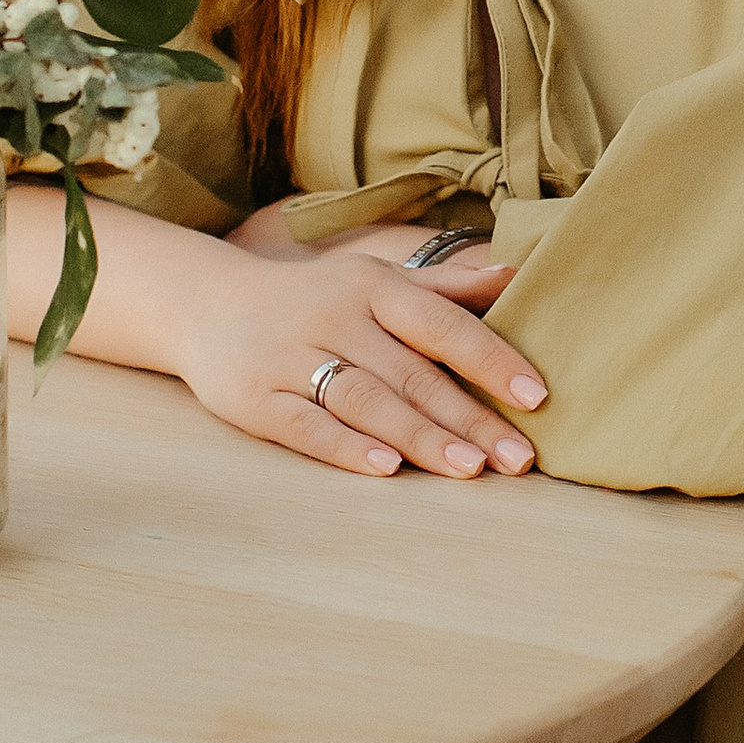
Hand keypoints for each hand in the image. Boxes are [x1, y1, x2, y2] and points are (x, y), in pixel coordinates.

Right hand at [6, 185, 546, 480]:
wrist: (206, 304)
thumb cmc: (313, 298)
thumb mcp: (373, 280)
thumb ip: (442, 288)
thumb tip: (516, 273)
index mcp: (371, 286)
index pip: (441, 324)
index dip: (491, 359)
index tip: (537, 395)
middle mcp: (334, 316)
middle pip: (412, 373)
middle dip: (470, 418)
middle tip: (518, 459)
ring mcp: (291, 357)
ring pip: (365, 400)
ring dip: (419, 435)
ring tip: (468, 469)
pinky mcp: (255, 398)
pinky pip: (306, 425)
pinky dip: (345, 447)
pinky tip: (386, 469)